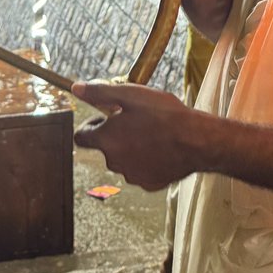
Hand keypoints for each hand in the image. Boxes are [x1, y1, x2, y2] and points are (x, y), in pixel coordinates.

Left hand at [72, 81, 202, 190]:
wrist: (196, 141)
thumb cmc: (164, 116)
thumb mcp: (131, 95)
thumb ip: (100, 92)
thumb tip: (77, 88)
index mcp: (106, 140)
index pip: (81, 136)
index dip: (91, 125)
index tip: (106, 118)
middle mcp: (114, 161)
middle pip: (104, 147)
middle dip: (115, 135)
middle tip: (136, 120)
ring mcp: (131, 175)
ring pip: (123, 159)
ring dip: (131, 148)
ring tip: (152, 133)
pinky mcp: (148, 183)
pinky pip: (141, 170)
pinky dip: (146, 161)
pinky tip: (161, 149)